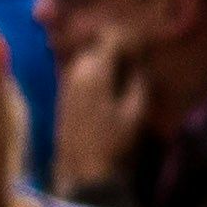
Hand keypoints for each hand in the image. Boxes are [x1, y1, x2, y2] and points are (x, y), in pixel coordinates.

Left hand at [50, 38, 143, 199]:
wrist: (82, 170)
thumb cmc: (112, 142)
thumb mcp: (135, 112)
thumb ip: (138, 82)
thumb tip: (140, 63)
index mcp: (95, 72)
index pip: (110, 39)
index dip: (128, 35)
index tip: (143, 39)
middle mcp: (76, 72)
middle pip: (95, 45)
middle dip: (113, 44)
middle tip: (134, 50)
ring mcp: (66, 83)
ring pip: (85, 57)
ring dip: (102, 57)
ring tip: (123, 64)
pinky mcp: (63, 95)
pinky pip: (79, 71)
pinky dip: (93, 69)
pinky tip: (106, 79)